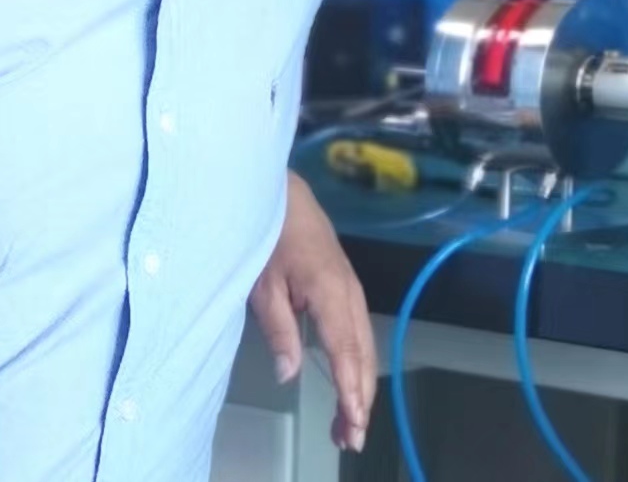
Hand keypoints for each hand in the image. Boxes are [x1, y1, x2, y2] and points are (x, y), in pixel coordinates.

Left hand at [249, 171, 376, 452]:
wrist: (280, 190)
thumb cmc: (266, 233)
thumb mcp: (262, 283)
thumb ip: (279, 329)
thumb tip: (290, 374)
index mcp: (329, 290)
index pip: (346, 350)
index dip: (350, 390)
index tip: (352, 423)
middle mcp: (348, 290)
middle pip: (362, 353)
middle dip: (360, 398)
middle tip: (350, 438)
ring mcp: (350, 285)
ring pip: (364, 343)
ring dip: (361, 383)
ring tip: (350, 422)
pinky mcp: (345, 282)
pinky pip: (358, 328)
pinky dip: (358, 360)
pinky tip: (350, 380)